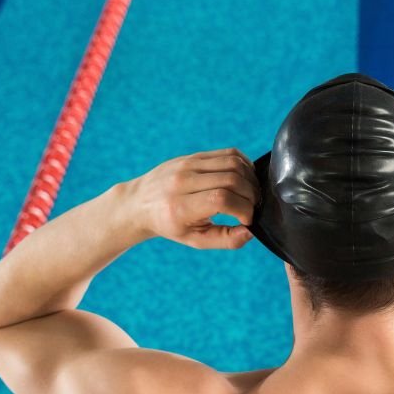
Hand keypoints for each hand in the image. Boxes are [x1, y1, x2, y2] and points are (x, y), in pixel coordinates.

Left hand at [124, 148, 260, 248]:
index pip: (222, 200)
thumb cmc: (170, 225)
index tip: (247, 220)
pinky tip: (245, 180)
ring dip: (251, 179)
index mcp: (180, 207)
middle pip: (231, 179)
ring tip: (251, 195)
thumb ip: (225, 239)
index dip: (244, 210)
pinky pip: (228, 153)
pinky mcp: (193, 155)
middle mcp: (183, 181)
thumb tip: (250, 232)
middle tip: (253, 207)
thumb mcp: (195, 240)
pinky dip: (244, 165)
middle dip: (251, 195)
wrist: (140, 203)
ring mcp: (187, 164)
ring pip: (233, 163)